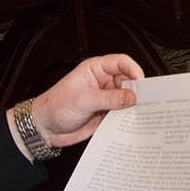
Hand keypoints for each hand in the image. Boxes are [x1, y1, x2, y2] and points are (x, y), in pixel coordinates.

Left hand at [23, 54, 144, 146]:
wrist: (45, 128)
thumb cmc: (55, 106)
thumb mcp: (83, 100)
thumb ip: (110, 98)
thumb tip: (132, 97)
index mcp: (95, 69)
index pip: (121, 62)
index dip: (133, 70)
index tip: (141, 83)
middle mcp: (102, 82)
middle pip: (128, 81)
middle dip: (136, 90)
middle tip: (144, 102)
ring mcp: (105, 98)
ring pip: (127, 99)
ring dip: (132, 106)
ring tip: (139, 114)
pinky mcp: (106, 113)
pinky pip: (122, 114)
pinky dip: (127, 118)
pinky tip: (130, 123)